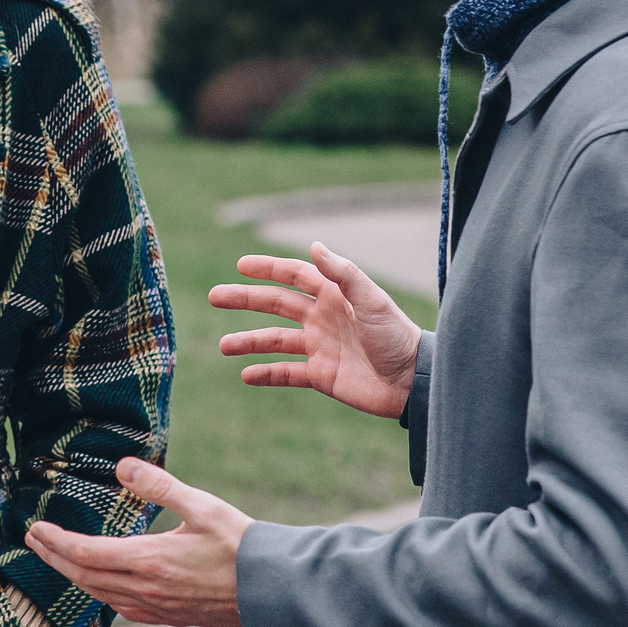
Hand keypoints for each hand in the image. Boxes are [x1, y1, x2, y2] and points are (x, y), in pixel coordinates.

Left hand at [22, 457, 251, 626]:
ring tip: (56, 559)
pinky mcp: (170, 617)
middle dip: (52, 559)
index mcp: (149, 560)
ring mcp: (157, 608)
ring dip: (73, 576)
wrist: (275, 592)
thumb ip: (159, 486)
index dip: (54, 542)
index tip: (34, 529)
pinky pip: (122, 609)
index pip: (84, 553)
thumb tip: (122, 466)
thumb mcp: (203, 506)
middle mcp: (146, 589)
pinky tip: (101, 586)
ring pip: (100, 595)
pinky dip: (100, 595)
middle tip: (31, 542)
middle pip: (83, 577)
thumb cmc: (242, 545)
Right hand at [212, 243, 419, 419]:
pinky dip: (266, 374)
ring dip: (248, 341)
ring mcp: (320, 347)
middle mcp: (322, 318)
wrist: (412, 381)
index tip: (240, 266)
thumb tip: (314, 245)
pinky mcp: (321, 376)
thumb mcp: (371, 300)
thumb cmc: (397, 336)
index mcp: (333, 295)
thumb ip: (343, 273)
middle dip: (245, 299)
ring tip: (223, 345)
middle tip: (214, 296)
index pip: (294, 276)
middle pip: (276, 304)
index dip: (268, 269)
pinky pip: (287, 373)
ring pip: (275, 340)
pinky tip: (246, 375)